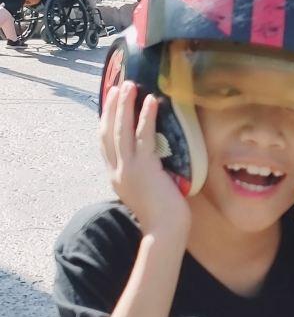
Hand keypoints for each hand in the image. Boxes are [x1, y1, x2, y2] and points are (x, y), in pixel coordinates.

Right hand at [99, 81, 189, 238]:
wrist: (165, 230)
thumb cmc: (162, 214)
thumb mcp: (145, 189)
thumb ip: (142, 173)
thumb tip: (152, 157)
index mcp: (115, 175)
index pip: (105, 142)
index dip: (107, 120)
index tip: (111, 102)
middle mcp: (116, 170)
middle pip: (108, 131)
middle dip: (113, 107)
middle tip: (118, 86)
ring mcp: (128, 168)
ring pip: (121, 130)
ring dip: (125, 105)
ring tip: (130, 86)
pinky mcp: (144, 168)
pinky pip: (144, 136)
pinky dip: (146, 117)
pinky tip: (150, 101)